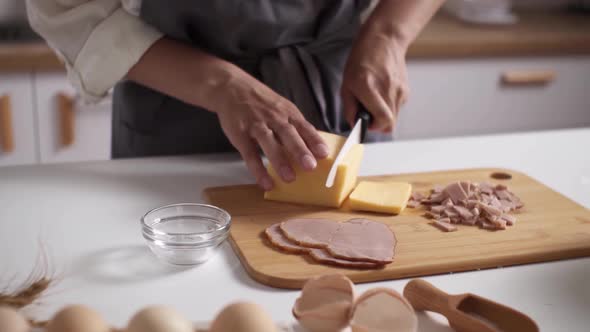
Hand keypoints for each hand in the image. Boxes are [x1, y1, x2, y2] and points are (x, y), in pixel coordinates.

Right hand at [214, 69, 328, 190]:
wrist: (231, 87)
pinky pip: (249, 153)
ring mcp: (255, 125)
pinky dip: (258, 169)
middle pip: (288, 133)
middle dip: (300, 150)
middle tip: (310, 166)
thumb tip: (313, 148)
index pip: (303, 126)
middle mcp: (273, 117)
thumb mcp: (281, 108)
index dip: (314, 140)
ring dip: (279, 160)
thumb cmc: (261, 102)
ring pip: (268, 142)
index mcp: (286, 112)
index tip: (324, 154)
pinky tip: (265, 182)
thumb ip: (295, 126)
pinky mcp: (239, 134)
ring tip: (289, 178)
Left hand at [342, 32, 408, 132]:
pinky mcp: (406, 90)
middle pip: (390, 124)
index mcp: (369, 88)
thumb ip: (349, 107)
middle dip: (377, 124)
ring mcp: (400, 90)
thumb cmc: (362, 59)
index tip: (365, 124)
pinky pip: (397, 107)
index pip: (383, 119)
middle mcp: (388, 90)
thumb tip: (354, 124)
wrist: (383, 39)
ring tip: (374, 100)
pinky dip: (389, 106)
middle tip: (367, 114)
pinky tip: (382, 93)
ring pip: (394, 117)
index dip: (374, 127)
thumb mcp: (347, 83)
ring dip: (383, 115)